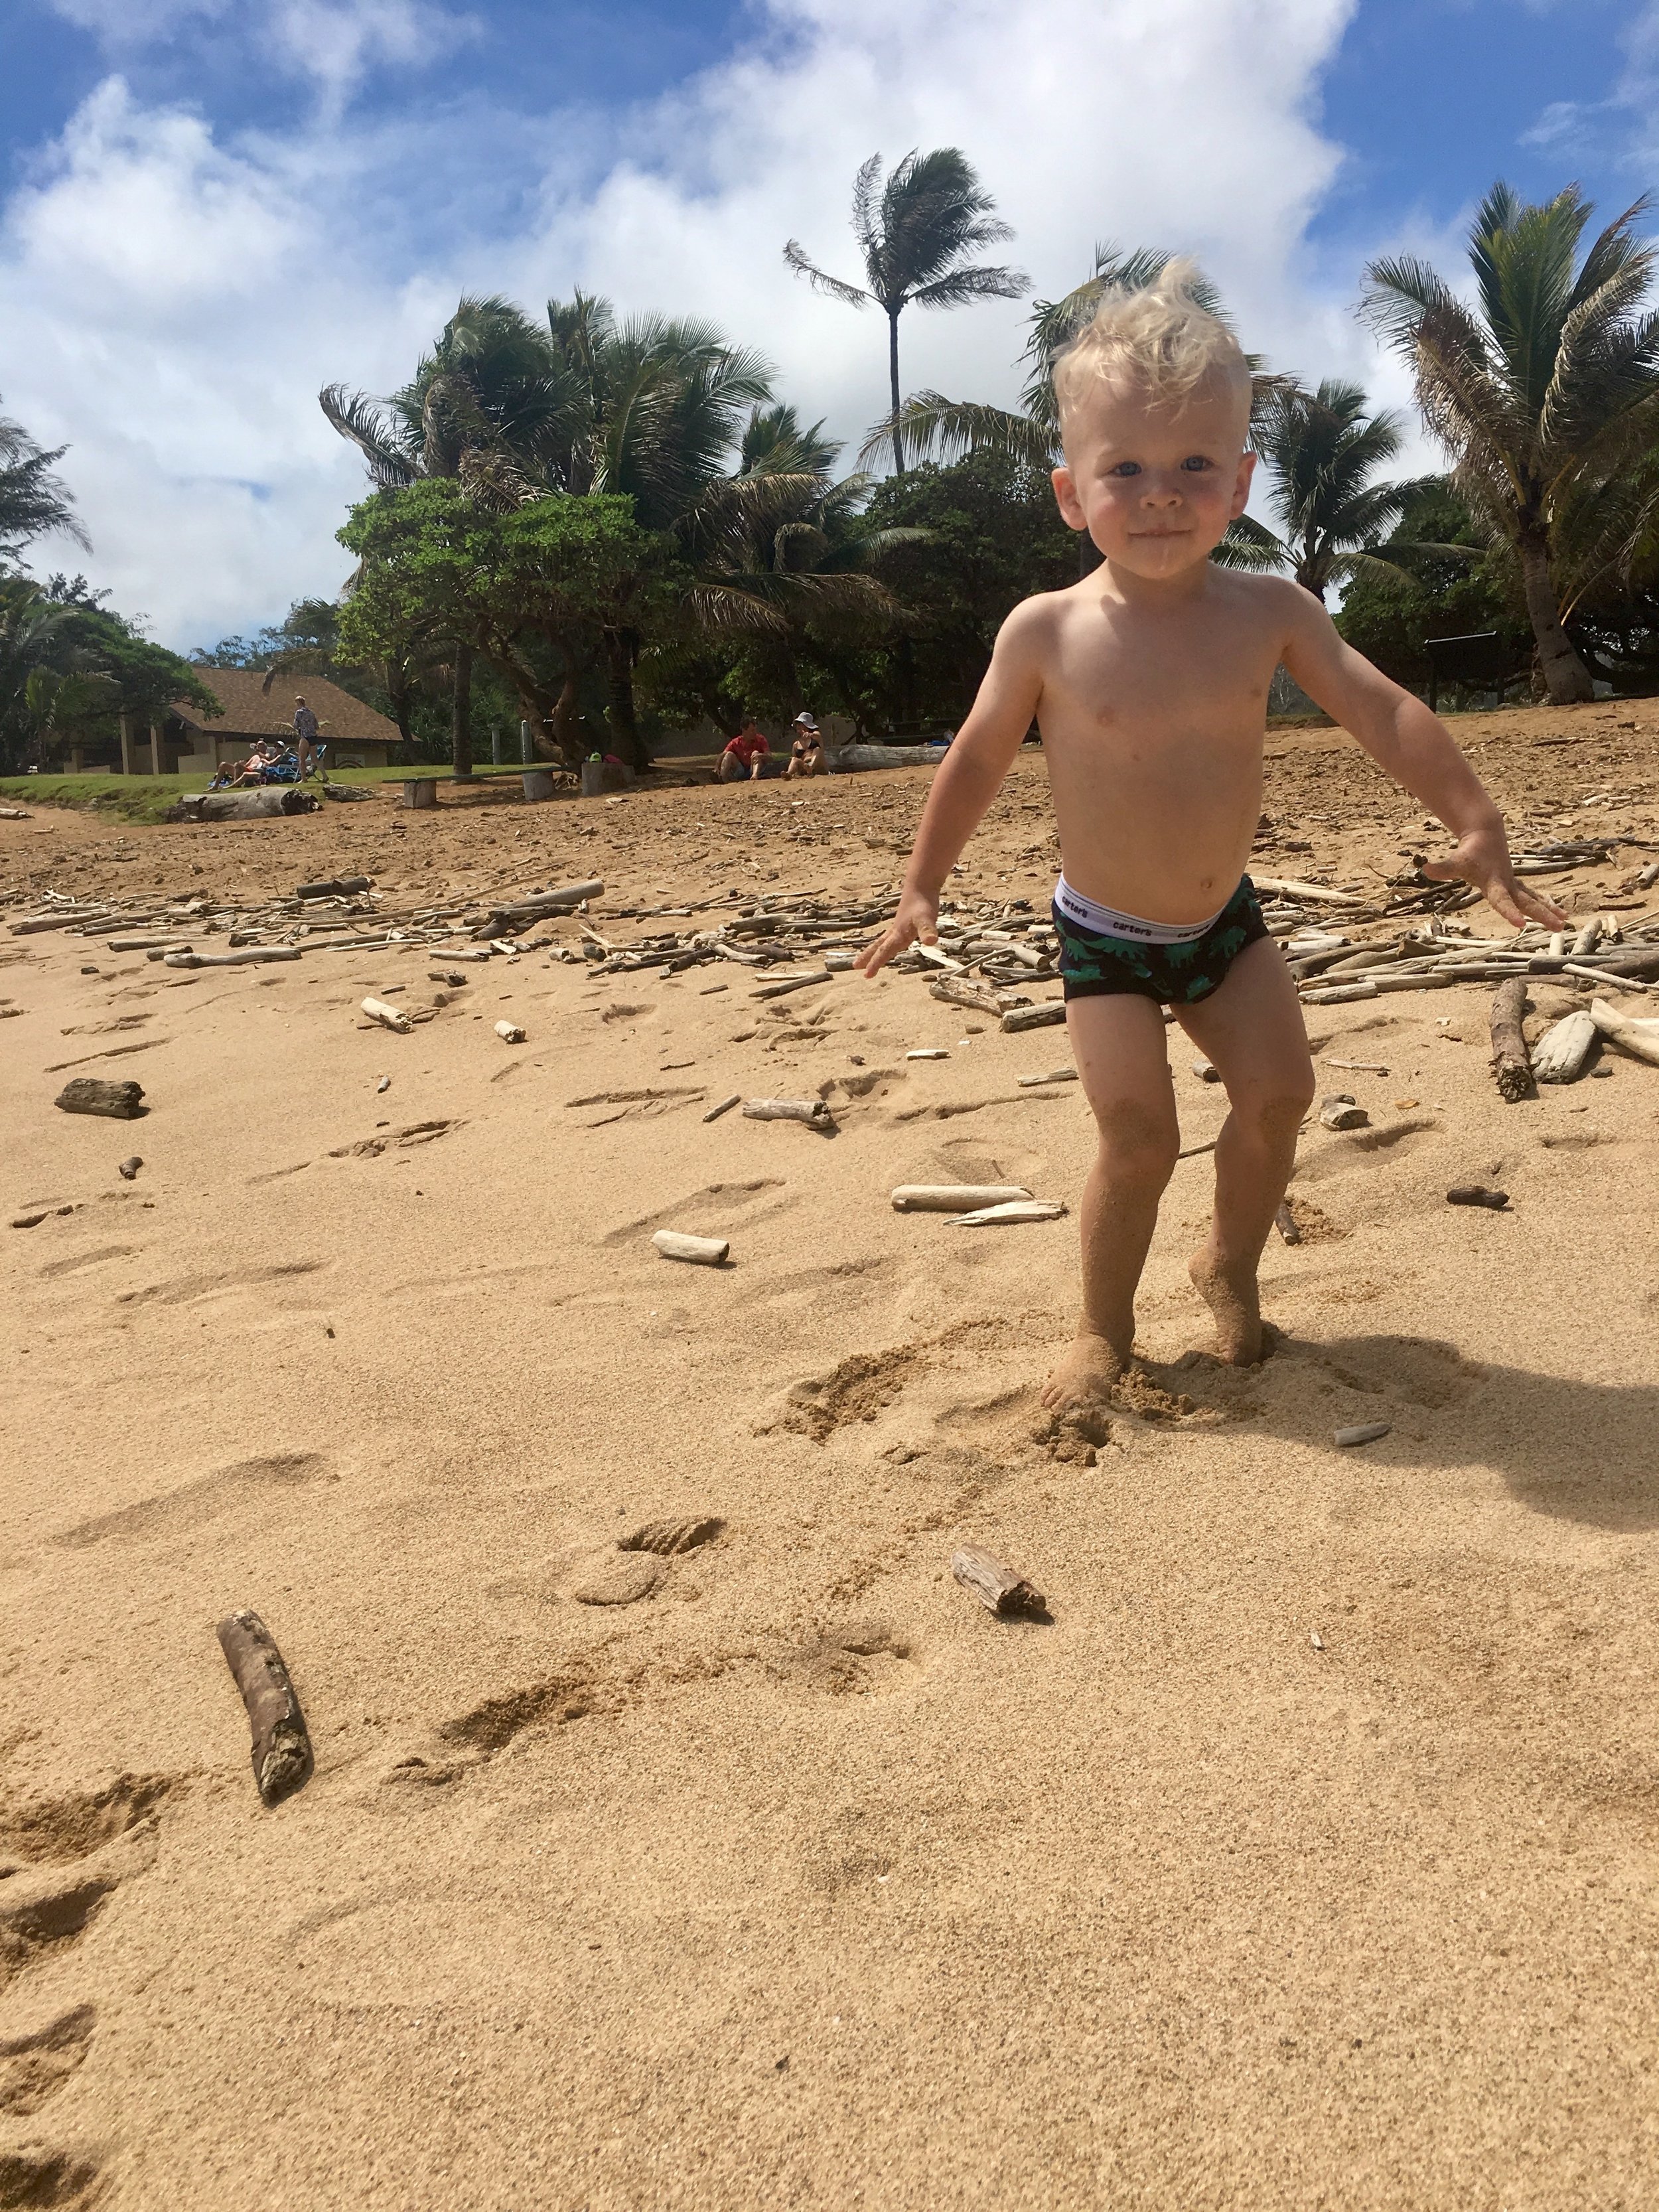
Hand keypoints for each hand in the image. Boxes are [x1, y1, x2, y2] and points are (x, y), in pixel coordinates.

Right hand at [856, 888, 938, 976]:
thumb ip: (927, 930)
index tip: (866, 975)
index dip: (876, 963)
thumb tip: (930, 942)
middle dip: (867, 957)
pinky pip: (890, 936)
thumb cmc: (924, 904)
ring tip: (864, 957)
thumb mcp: (928, 919)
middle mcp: (896, 932)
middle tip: (854, 966)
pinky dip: (884, 942)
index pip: (884, 951)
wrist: (921, 886)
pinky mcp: (903, 923)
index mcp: (899, 935)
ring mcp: (898, 927)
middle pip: (878, 946)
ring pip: (882, 941)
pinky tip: (888, 943)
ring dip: (873, 950)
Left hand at [1423, 823, 1566, 931]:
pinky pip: (1533, 896)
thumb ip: (1443, 868)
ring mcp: (1514, 884)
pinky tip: (1558, 913)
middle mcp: (1508, 885)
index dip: (1509, 913)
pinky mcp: (1516, 883)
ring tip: (1565, 922)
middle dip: (1542, 915)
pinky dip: (1546, 904)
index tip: (1520, 925)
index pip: (1502, 902)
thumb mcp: (1455, 862)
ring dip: (1549, 910)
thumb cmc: (1469, 851)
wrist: (1485, 833)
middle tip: (1558, 927)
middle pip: (1527, 903)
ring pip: (1534, 899)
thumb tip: (1425, 868)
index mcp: (1495, 884)